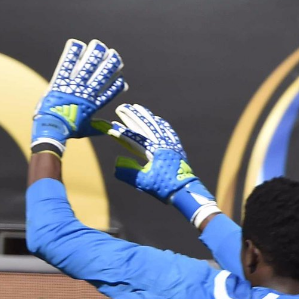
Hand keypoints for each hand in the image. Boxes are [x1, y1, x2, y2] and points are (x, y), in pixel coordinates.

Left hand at [31, 38, 125, 153]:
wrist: (52, 128)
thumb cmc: (68, 131)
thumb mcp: (86, 129)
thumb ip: (98, 127)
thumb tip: (109, 129)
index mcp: (94, 104)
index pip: (111, 90)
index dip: (117, 82)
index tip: (120, 77)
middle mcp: (87, 92)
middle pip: (103, 74)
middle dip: (110, 62)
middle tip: (113, 54)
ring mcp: (74, 86)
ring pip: (89, 66)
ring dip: (95, 54)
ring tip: (98, 45)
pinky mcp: (60, 82)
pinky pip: (68, 65)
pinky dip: (73, 54)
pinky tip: (77, 44)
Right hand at [108, 104, 218, 226]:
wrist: (185, 191)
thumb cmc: (165, 187)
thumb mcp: (144, 182)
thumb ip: (129, 173)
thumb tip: (116, 163)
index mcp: (155, 151)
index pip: (136, 137)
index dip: (123, 131)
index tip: (112, 126)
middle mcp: (164, 144)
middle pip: (146, 126)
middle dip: (133, 116)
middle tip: (122, 108)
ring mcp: (171, 144)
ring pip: (157, 126)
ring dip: (146, 116)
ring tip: (137, 108)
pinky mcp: (176, 148)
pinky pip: (168, 131)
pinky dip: (161, 124)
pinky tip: (157, 119)